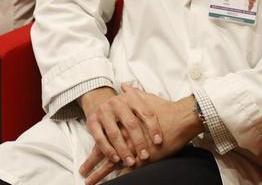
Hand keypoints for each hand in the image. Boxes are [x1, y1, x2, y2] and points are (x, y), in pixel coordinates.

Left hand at [79, 87, 202, 184]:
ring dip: (99, 174)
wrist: (179, 117)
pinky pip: (128, 169)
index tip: (85, 153)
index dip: (93, 147)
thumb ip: (131, 94)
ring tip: (88, 182)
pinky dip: (120, 177)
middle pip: (104, 152)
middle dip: (91, 163)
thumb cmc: (163, 108)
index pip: (103, 137)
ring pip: (112, 163)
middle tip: (82, 173)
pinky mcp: (142, 156)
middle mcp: (123, 136)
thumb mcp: (144, 98)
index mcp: (120, 123)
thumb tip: (124, 86)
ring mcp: (132, 147)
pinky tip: (113, 183)